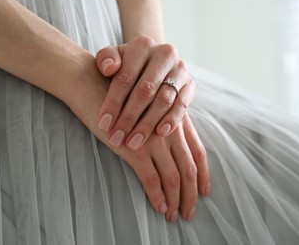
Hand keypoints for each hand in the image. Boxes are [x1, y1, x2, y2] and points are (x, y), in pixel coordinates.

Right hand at [69, 59, 209, 221]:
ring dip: (176, 199)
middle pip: (189, 167)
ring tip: (174, 215)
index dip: (203, 173)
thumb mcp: (146, 106)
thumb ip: (159, 121)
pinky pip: (151, 178)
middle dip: (192, 193)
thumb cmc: (118, 94)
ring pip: (174, 176)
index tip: (204, 190)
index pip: (197, 150)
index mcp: (176, 120)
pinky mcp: (135, 149)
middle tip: (189, 211)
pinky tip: (159, 207)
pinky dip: (157, 196)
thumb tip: (166, 145)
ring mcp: (154, 140)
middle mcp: (170, 130)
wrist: (93, 83)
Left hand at [95, 36, 194, 150]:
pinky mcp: (190, 85)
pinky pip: (182, 105)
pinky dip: (172, 120)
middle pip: (145, 90)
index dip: (113, 102)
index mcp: (142, 45)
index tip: (104, 125)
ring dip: (148, 124)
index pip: (125, 77)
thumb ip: (105, 59)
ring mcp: (180, 70)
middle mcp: (165, 54)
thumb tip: (109, 69)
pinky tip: (159, 133)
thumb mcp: (113, 57)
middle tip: (117, 138)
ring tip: (134, 142)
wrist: (152, 63)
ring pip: (164, 100)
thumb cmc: (127, 64)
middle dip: (129, 118)